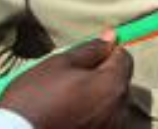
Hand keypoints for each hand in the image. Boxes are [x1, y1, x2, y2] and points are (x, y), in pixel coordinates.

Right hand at [0, 31, 131, 128]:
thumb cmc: (34, 98)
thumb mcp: (59, 65)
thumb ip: (90, 49)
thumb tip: (111, 37)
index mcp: (113, 85)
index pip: (123, 57)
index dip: (106, 52)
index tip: (87, 56)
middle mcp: (119, 108)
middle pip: (120, 81)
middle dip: (102, 75)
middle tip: (72, 78)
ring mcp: (111, 126)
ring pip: (112, 102)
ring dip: (98, 96)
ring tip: (68, 99)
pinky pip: (104, 120)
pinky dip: (93, 114)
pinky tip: (70, 114)